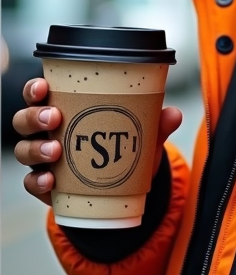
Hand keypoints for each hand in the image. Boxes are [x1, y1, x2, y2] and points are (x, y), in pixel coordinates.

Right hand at [13, 77, 182, 206]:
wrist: (120, 187)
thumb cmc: (121, 147)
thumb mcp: (139, 134)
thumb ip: (155, 123)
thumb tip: (173, 113)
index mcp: (63, 107)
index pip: (38, 93)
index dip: (34, 88)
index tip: (44, 87)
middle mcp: (46, 131)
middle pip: (24, 119)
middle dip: (34, 116)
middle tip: (54, 118)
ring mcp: (42, 159)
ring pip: (23, 150)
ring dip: (36, 148)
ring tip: (56, 151)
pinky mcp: (45, 185)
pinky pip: (31, 182)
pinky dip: (37, 181)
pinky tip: (50, 181)